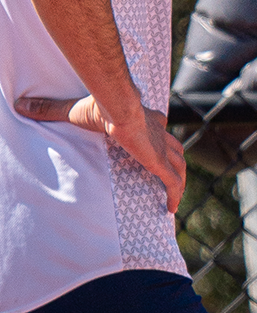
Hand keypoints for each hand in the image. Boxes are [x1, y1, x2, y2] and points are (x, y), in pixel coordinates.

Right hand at [14, 94, 184, 212]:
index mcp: (143, 119)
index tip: (156, 146)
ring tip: (174, 196)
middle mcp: (157, 132)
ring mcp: (160, 148)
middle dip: (173, 160)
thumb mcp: (73, 111)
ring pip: (179, 164)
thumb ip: (50, 110)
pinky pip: (173, 182)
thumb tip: (22, 104)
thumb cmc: (97, 107)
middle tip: (169, 175)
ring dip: (179, 179)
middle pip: (172, 147)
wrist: (115, 107)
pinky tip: (171, 208)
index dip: (159, 136)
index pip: (157, 126)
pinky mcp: (159, 162)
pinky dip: (175, 194)